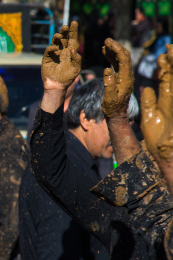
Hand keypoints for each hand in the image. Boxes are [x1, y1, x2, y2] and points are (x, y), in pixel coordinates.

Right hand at [41, 22, 80, 90]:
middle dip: (64, 31)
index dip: (73, 31)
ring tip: (60, 35)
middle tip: (65, 26)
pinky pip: (49, 51)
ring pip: (55, 42)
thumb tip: (72, 49)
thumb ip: (76, 59)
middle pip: (63, 38)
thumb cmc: (68, 78)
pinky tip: (55, 49)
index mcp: (70, 52)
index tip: (74, 22)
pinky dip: (51, 48)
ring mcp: (54, 54)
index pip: (72, 39)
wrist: (57, 86)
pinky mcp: (47, 58)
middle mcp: (62, 51)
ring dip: (57, 38)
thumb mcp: (76, 69)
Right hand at [101, 38, 133, 119]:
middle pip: (124, 56)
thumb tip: (107, 69)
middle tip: (107, 40)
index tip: (107, 43)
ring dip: (114, 50)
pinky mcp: (121, 78)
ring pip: (121, 59)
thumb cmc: (111, 108)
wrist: (116, 115)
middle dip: (116, 47)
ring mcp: (125, 76)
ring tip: (105, 44)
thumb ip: (109, 85)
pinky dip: (112, 57)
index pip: (123, 59)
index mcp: (126, 79)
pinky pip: (117, 64)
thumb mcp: (109, 99)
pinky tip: (105, 53)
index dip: (116, 49)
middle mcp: (127, 76)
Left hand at [141, 44, 172, 162]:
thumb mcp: (149, 117)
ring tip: (172, 53)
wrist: (166, 155)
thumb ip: (149, 102)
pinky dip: (172, 82)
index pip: (168, 79)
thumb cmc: (158, 138)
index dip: (166, 66)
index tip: (162, 53)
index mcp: (167, 100)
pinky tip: (170, 76)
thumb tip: (147, 88)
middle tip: (170, 47)